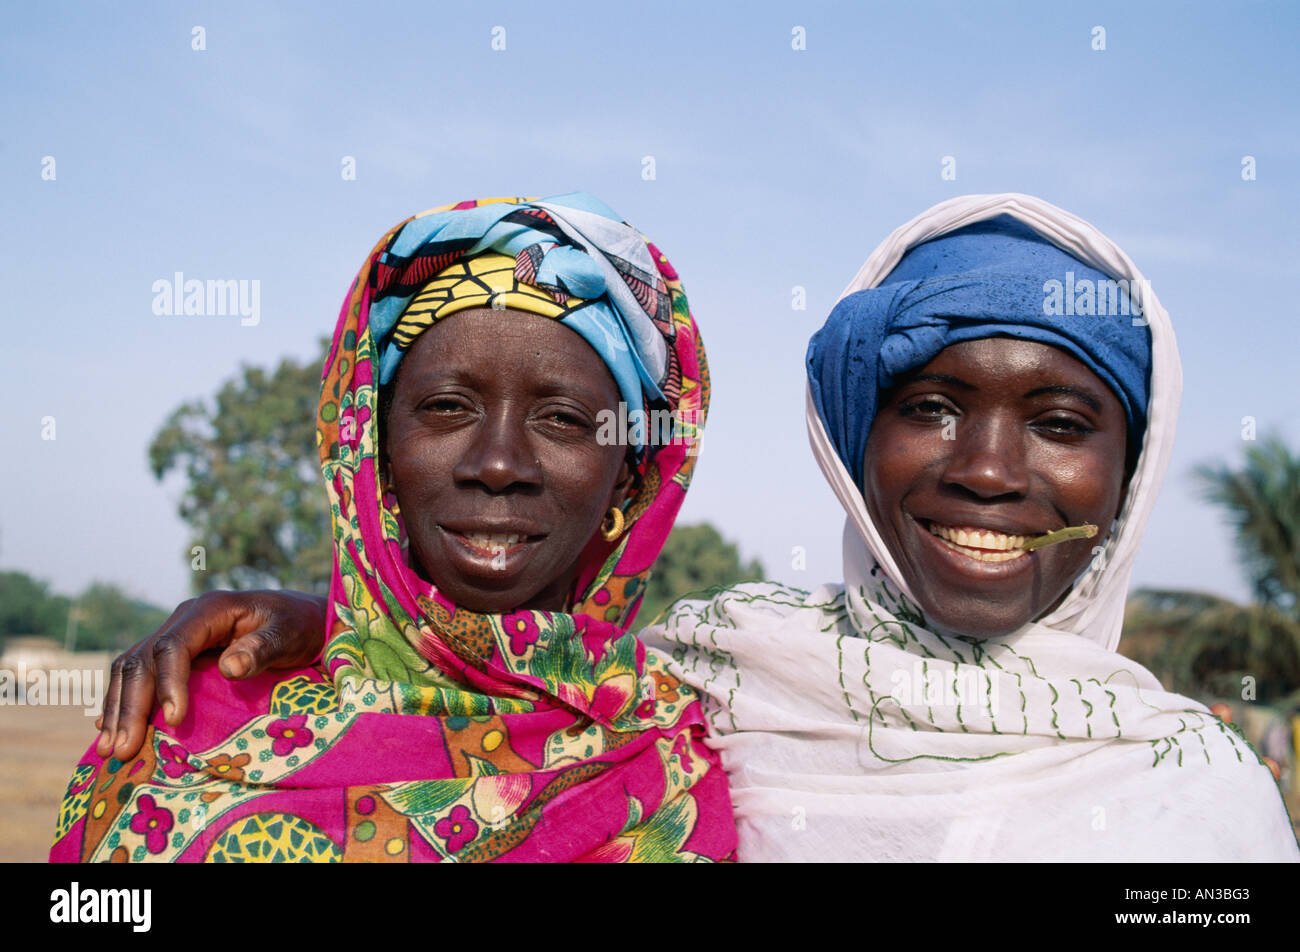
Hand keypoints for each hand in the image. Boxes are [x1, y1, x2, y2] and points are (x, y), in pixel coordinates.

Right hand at [95, 589, 327, 761]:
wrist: (303, 619)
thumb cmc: (300, 626)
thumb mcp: (289, 634)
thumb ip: (262, 648)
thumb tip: (230, 668)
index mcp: (211, 609)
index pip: (173, 645)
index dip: (168, 682)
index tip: (174, 720)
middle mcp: (185, 619)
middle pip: (143, 660)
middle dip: (132, 706)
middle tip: (124, 749)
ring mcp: (176, 635)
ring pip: (132, 669)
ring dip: (119, 709)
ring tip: (110, 749)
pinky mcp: (175, 655)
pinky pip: (140, 676)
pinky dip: (122, 703)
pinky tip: (107, 730)